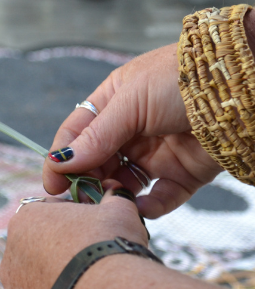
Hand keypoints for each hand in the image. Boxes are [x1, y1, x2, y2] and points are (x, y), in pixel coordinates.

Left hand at [0, 187, 146, 288]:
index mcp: (25, 220)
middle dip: (62, 252)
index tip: (94, 228)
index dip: (74, 217)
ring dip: (57, 282)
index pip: (49, 212)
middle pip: (39, 249)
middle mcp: (10, 256)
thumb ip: (112, 197)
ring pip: (36, 283)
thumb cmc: (108, 247)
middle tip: (93, 260)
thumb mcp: (118, 209)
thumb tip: (116, 190)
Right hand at [43, 44, 222, 218]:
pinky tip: (139, 209)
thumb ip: (96, 136)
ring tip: (110, 200)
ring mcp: (156, 153)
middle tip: (79, 199)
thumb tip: (60, 162)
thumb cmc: (177, 80)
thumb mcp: (130, 102)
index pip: (76, 133)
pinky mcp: (182, 174)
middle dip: (86, 180)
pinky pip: (159, 197)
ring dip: (114, 194)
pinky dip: (148, 208)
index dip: (61, 156)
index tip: (52, 183)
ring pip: (124, 182)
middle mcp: (130, 130)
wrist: (237, 86)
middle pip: (97, 161)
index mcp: (112, 103)